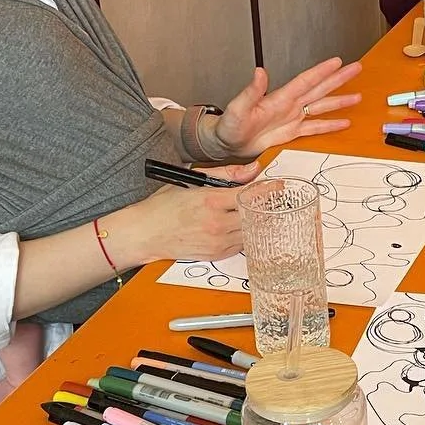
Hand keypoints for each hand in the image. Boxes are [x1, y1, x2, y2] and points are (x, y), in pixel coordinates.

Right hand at [110, 166, 260, 268]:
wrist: (145, 234)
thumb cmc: (164, 205)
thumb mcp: (192, 180)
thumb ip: (226, 174)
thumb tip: (253, 169)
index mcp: (210, 201)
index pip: (249, 195)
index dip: (268, 190)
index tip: (279, 185)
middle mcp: (216, 224)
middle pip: (255, 215)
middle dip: (266, 206)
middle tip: (275, 198)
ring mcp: (217, 242)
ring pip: (251, 232)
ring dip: (258, 221)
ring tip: (262, 211)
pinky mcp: (216, 255)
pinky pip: (241, 244)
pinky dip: (246, 234)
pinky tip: (245, 225)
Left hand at [210, 58, 362, 157]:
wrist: (227, 143)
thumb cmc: (229, 126)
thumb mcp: (238, 107)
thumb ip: (251, 91)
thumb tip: (259, 72)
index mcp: (280, 98)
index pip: (306, 81)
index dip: (322, 71)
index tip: (337, 61)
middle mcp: (290, 106)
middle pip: (319, 89)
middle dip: (338, 79)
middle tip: (356, 68)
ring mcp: (292, 119)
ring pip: (321, 107)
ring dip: (339, 101)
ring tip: (357, 96)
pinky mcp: (291, 133)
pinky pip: (315, 128)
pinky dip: (329, 125)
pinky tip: (343, 123)